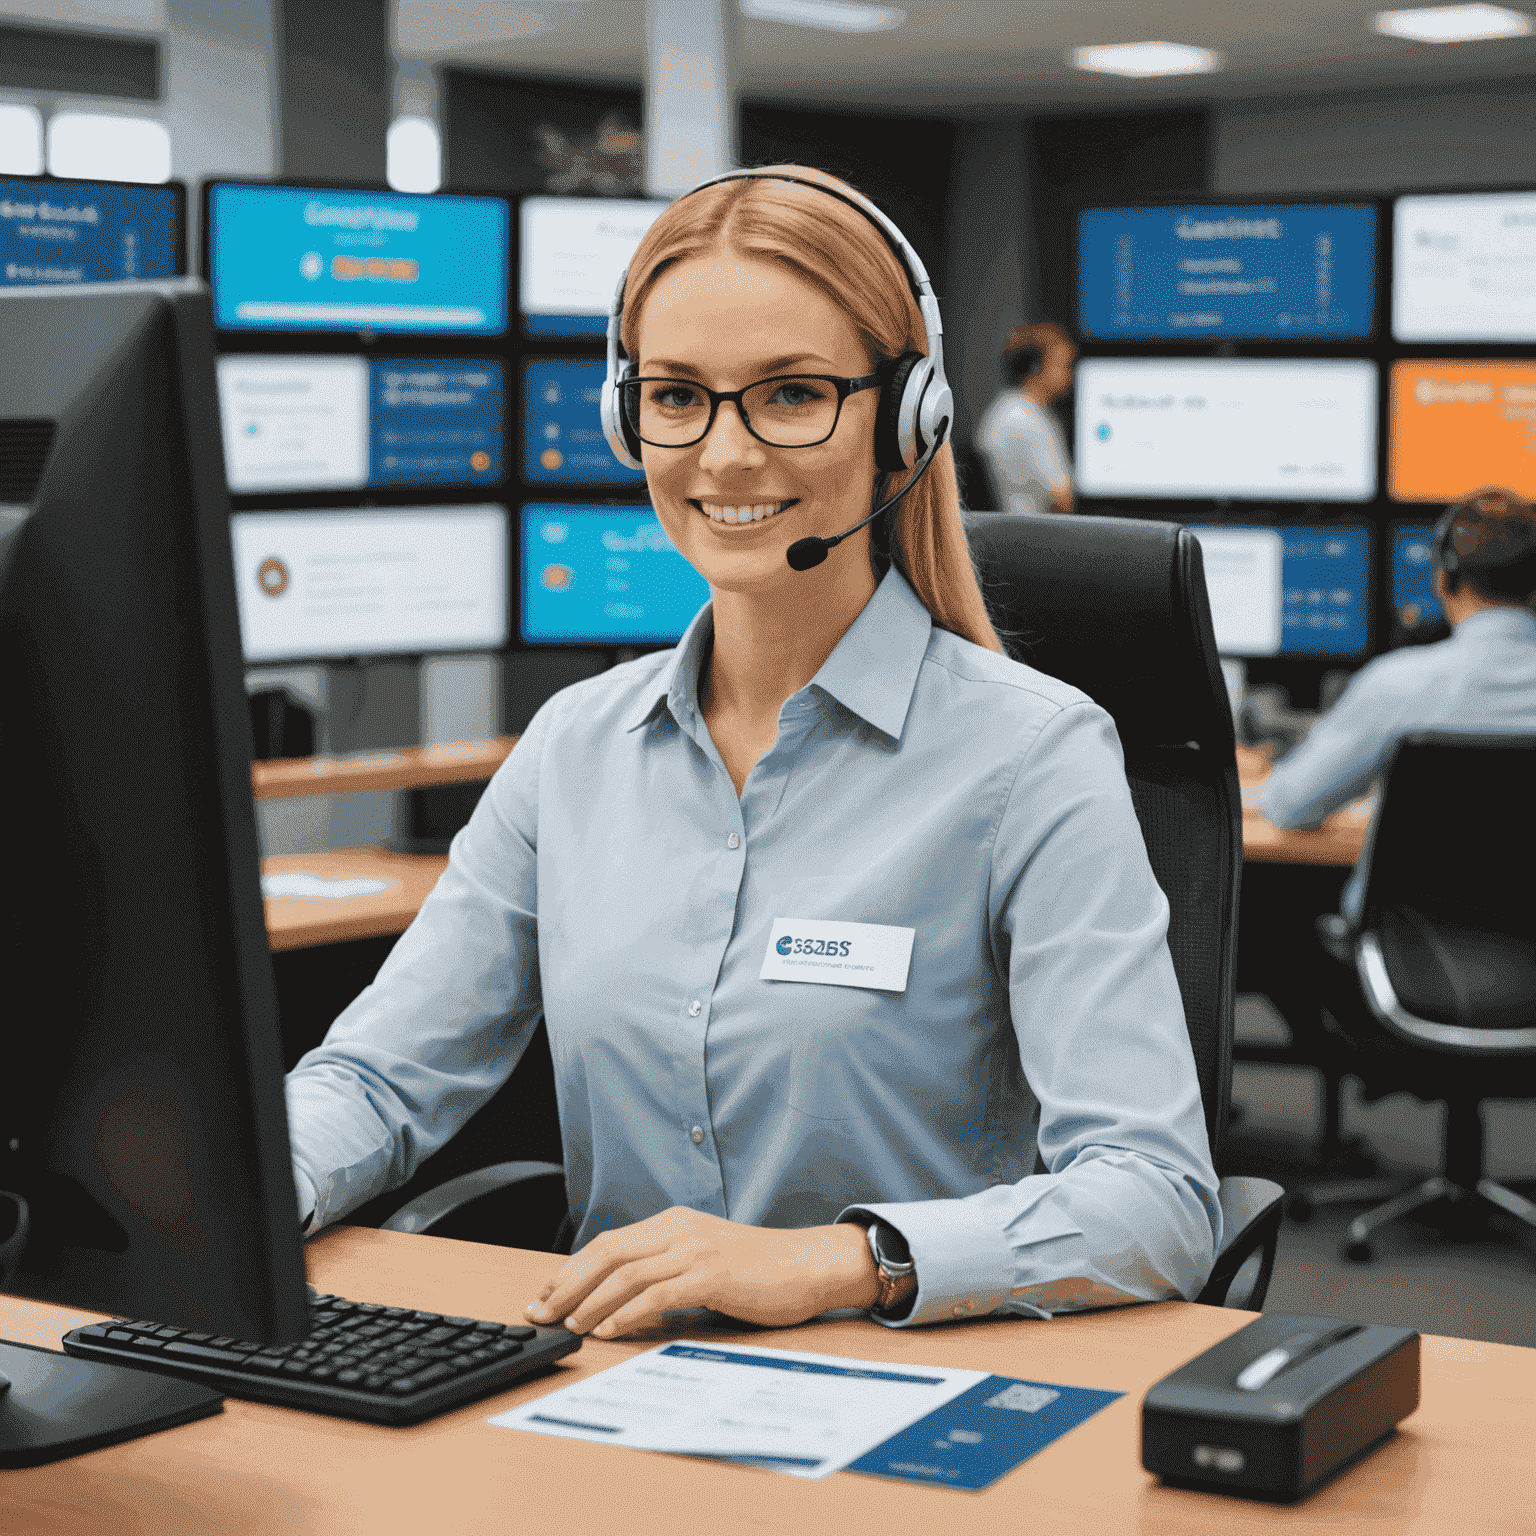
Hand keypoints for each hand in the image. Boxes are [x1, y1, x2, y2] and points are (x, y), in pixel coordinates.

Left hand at [524, 1207, 881, 1339]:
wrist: (809, 1265)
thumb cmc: (759, 1270)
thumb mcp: (704, 1260)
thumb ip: (666, 1270)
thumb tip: (620, 1302)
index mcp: (673, 1223)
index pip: (607, 1243)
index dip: (571, 1269)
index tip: (544, 1296)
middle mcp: (679, 1229)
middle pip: (606, 1253)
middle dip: (567, 1285)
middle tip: (540, 1313)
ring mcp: (695, 1249)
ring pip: (626, 1273)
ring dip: (590, 1302)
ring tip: (569, 1327)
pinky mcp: (711, 1274)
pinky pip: (657, 1293)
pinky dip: (627, 1313)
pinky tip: (609, 1331)